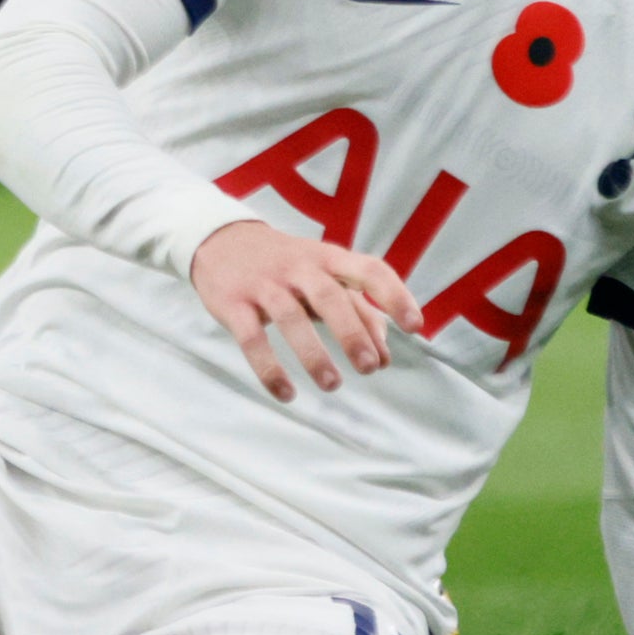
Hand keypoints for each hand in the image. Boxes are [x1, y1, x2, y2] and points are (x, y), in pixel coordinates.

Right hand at [188, 219, 424, 402]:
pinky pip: (252, 339)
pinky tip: (286, 393)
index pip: (368, 269)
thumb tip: (385, 354)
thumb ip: (358, 309)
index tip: (414, 326)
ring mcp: (263, 284)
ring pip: (291, 317)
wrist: (219, 240)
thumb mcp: (323, 276)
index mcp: (327, 258)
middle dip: (351, 332)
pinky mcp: (233, 304)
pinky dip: (269, 368)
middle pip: (329, 295)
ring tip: (332, 384)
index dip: (394, 295)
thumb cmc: (285, 265)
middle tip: (368, 368)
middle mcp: (298, 267)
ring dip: (313, 354)